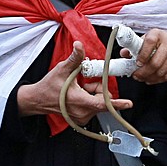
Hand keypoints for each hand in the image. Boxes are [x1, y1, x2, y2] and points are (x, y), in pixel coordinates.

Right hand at [17, 41, 131, 125]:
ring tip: (80, 89)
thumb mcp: (62, 69)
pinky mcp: (81, 119)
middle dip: (98, 89)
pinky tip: (79, 95)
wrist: (38, 100)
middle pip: (103, 100)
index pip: (102, 103)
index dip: (117, 103)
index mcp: (79, 101)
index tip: (128, 103)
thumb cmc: (49, 86)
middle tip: (85, 84)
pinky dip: (90, 99)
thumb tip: (79, 45)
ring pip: (99, 104)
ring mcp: (82, 117)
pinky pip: (94, 108)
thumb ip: (75, 58)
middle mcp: (82, 112)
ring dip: (94, 94)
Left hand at [130, 29, 166, 83]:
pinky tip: (153, 79)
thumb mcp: (147, 41)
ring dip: (151, 78)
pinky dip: (159, 80)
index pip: (149, 42)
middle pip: (156, 62)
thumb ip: (134, 47)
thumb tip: (124, 53)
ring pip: (162, 71)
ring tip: (144, 78)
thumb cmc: (159, 44)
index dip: (142, 55)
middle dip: (144, 72)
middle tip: (137, 76)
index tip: (137, 64)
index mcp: (158, 33)